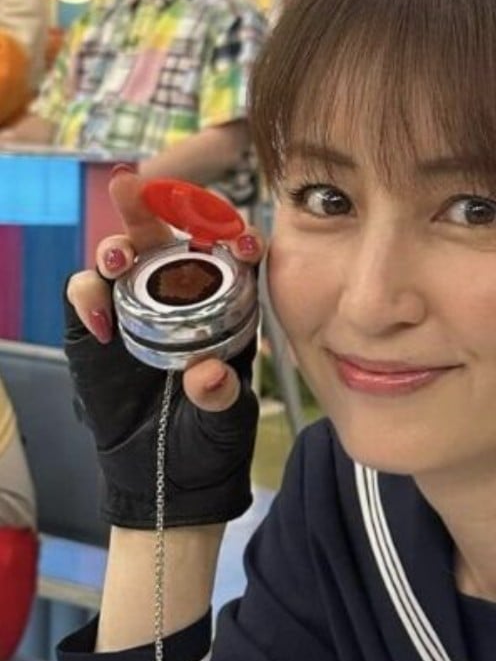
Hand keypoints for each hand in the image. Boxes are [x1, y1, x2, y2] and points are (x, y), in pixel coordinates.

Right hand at [64, 170, 264, 529]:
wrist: (165, 477)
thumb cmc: (208, 444)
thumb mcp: (224, 425)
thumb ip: (219, 399)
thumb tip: (208, 375)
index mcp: (225, 309)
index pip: (230, 259)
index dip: (233, 239)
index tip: (242, 239)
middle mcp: (178, 296)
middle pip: (165, 238)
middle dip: (151, 205)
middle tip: (134, 183)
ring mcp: (135, 307)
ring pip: (122, 257)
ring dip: (116, 246)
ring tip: (118, 258)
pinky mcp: (97, 327)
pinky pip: (87, 295)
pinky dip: (89, 297)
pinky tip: (101, 321)